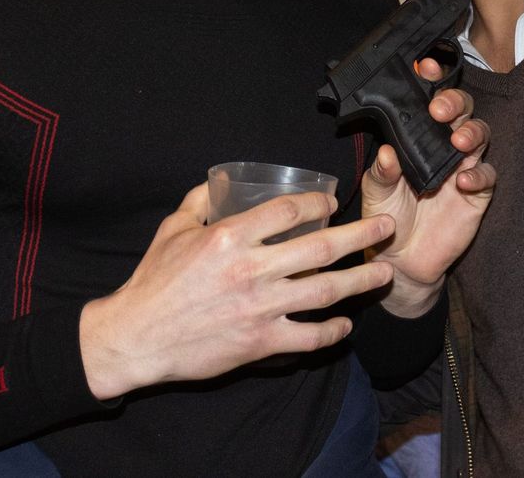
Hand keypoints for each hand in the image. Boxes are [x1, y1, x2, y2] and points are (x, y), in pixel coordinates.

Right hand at [78, 183, 396, 399]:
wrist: (137, 337)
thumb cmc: (153, 280)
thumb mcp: (173, 228)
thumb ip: (200, 200)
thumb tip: (222, 180)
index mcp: (230, 237)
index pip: (289, 211)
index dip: (318, 202)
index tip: (333, 202)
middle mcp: (251, 270)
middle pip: (321, 248)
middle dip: (361, 235)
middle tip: (387, 227)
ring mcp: (259, 309)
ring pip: (325, 292)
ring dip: (361, 282)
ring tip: (385, 274)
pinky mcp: (259, 342)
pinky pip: (307, 337)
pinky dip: (331, 332)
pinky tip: (345, 325)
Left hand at [362, 58, 495, 317]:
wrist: (401, 261)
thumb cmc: (387, 218)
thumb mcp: (376, 193)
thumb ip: (382, 172)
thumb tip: (387, 152)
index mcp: (417, 138)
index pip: (427, 101)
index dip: (431, 81)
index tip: (425, 67)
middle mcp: (442, 147)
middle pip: (461, 111)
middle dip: (454, 103)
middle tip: (439, 110)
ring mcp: (463, 168)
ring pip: (479, 136)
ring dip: (471, 132)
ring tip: (457, 142)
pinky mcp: (477, 194)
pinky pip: (486, 177)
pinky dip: (479, 175)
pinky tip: (463, 182)